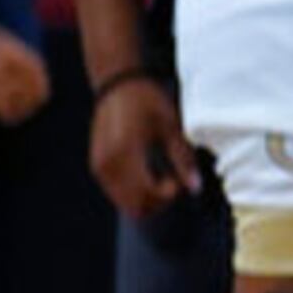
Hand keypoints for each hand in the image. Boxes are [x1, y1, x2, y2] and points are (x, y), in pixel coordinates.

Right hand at [89, 73, 198, 218]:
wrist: (117, 85)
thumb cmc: (147, 101)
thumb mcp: (170, 127)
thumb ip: (182, 159)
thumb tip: (195, 188)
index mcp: (126, 154)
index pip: (146, 195)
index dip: (168, 195)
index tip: (178, 180)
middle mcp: (107, 166)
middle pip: (134, 206)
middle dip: (158, 202)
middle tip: (173, 183)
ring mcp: (99, 167)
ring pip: (124, 203)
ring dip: (146, 199)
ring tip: (162, 178)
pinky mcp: (96, 166)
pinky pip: (115, 192)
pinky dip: (134, 192)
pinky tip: (148, 174)